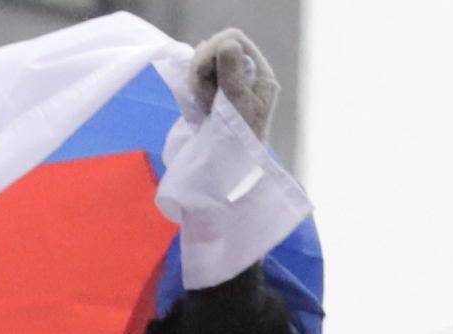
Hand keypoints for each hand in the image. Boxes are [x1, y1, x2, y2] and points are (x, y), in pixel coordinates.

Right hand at [189, 27, 278, 141]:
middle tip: (206, 100)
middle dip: (203, 69)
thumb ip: (233, 76)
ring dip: (197, 82)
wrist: (222, 174)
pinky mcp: (212, 96)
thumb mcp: (239, 110)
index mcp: (259, 75)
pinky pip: (196, 78)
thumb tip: (228, 43)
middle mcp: (246, 76)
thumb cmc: (237, 145)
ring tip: (204, 108)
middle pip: (215, 48)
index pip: (234, 40)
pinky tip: (200, 108)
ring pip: (202, 63)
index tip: (206, 74)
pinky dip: (194, 89)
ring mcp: (228, 86)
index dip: (215, 50)